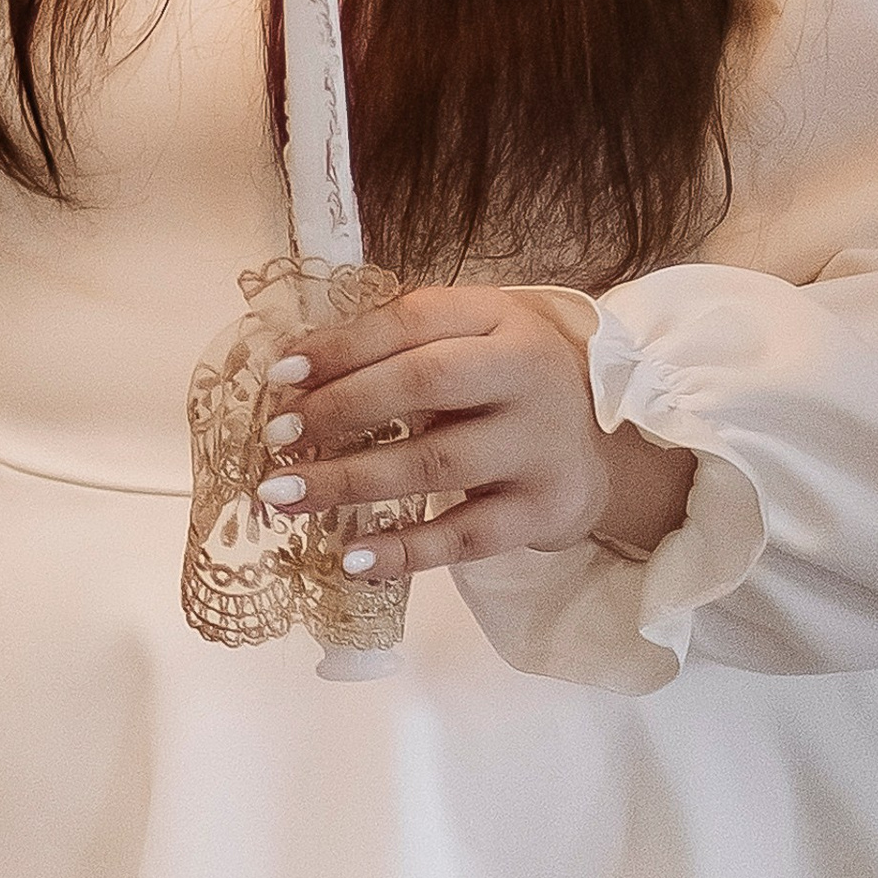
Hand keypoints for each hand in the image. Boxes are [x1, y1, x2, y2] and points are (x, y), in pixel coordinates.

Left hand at [255, 282, 694, 580]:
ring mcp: (538, 446)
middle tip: (275, 435)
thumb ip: (403, 343)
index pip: (413, 322)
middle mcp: (526, 375)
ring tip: (284, 495)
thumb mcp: (474, 338)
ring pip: (435, 464)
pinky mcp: (542, 512)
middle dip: (341, 409)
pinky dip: (403, 551)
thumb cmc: (507, 384)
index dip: (343, 346)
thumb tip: (298, 371)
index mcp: (501, 318)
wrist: (602, 444)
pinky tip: (350, 559)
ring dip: (350, 481)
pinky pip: (463, 537)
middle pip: (424, 383)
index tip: (281, 373)